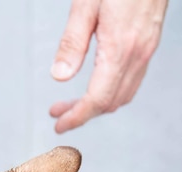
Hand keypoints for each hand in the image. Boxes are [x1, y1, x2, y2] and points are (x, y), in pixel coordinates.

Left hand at [50, 0, 167, 132]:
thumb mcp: (85, 4)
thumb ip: (72, 43)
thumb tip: (60, 76)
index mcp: (120, 48)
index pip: (97, 99)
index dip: (76, 117)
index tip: (59, 124)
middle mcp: (137, 54)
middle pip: (109, 103)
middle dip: (82, 114)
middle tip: (59, 113)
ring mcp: (146, 50)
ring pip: (123, 95)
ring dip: (97, 105)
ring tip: (73, 103)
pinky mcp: (149, 44)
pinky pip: (132, 80)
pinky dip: (112, 92)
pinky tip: (97, 86)